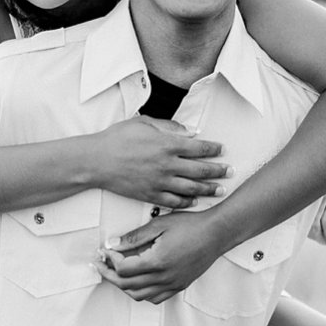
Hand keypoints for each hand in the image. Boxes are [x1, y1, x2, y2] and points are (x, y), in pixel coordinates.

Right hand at [88, 116, 227, 208]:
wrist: (95, 161)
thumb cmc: (117, 138)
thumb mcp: (143, 123)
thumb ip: (169, 127)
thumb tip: (189, 131)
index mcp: (167, 144)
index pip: (199, 148)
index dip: (214, 149)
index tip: (223, 150)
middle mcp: (167, 165)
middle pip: (201, 170)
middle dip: (218, 171)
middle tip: (230, 172)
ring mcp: (160, 182)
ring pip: (191, 188)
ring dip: (208, 189)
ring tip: (220, 190)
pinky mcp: (150, 195)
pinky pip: (174, 201)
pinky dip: (187, 202)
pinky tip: (195, 201)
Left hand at [97, 210, 225, 304]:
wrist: (217, 233)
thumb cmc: (192, 226)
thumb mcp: (160, 225)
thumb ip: (135, 237)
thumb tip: (113, 244)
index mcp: (157, 261)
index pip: (123, 269)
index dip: (110, 259)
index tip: (106, 250)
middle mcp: (165, 277)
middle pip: (126, 285)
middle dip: (109, 274)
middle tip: (101, 264)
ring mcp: (173, 284)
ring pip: (139, 295)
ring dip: (123, 286)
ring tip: (116, 274)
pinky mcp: (179, 285)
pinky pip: (155, 298)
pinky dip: (142, 293)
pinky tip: (138, 282)